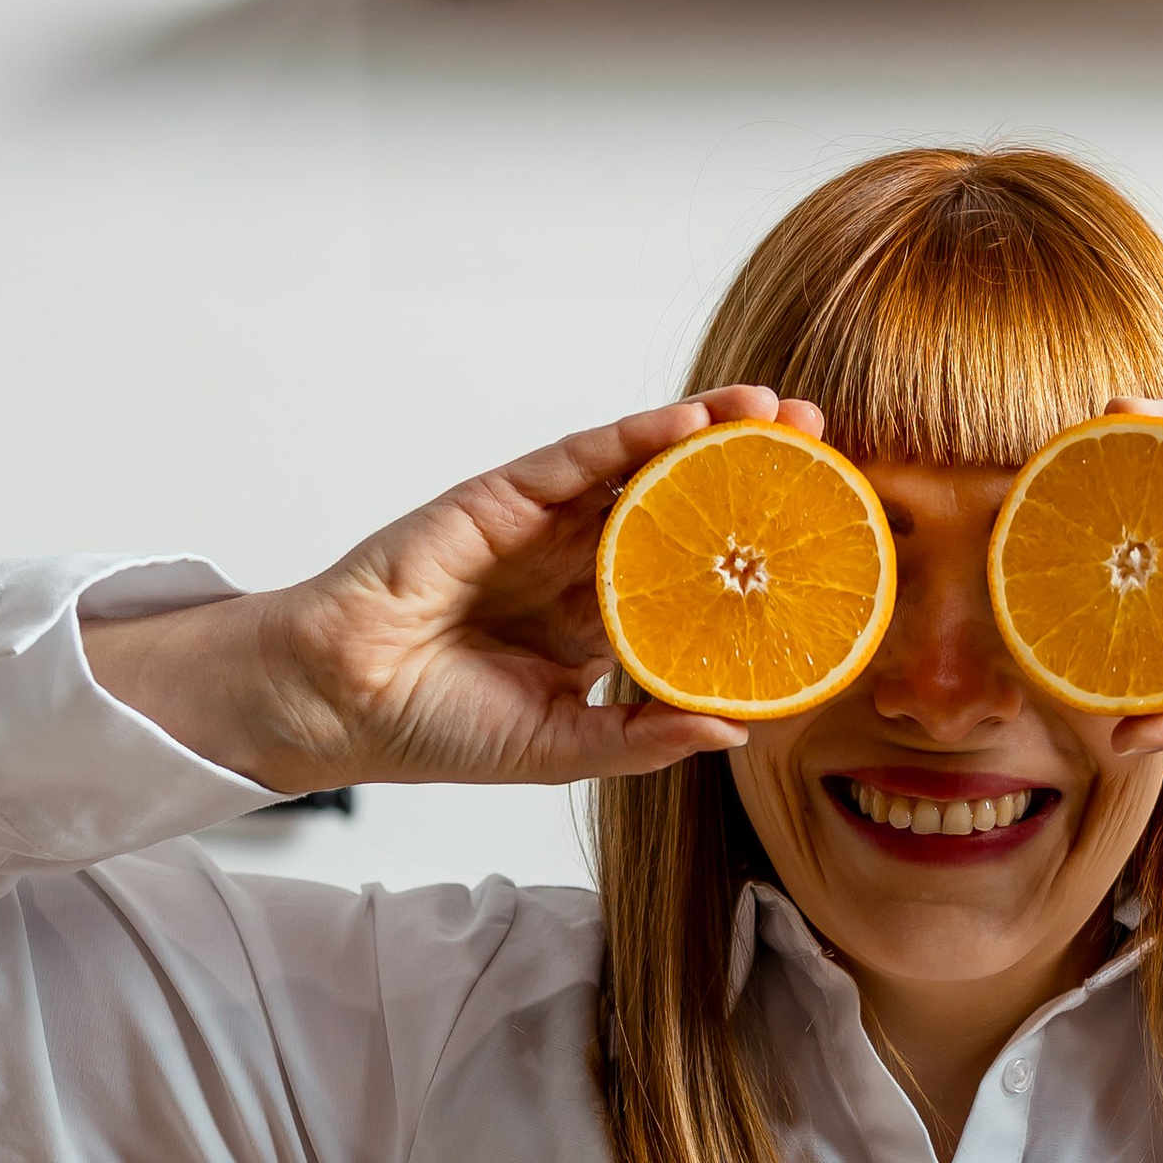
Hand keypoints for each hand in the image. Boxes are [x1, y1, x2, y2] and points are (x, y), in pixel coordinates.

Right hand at [83, 391, 821, 795]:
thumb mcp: (562, 748)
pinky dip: (634, 437)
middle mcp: (575, 566)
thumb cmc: (434, 729)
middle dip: (749, 476)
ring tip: (779, 414)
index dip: (753, 553)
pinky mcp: (499, 500)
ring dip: (709, 436)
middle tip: (824, 444)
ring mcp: (538, 527)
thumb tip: (737, 730)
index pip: (690, 576)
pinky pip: (577, 459)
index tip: (823, 537)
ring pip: (638, 469)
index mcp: (595, 624)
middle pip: (678, 507)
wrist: (338, 704)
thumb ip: (643, 738)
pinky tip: (692, 422)